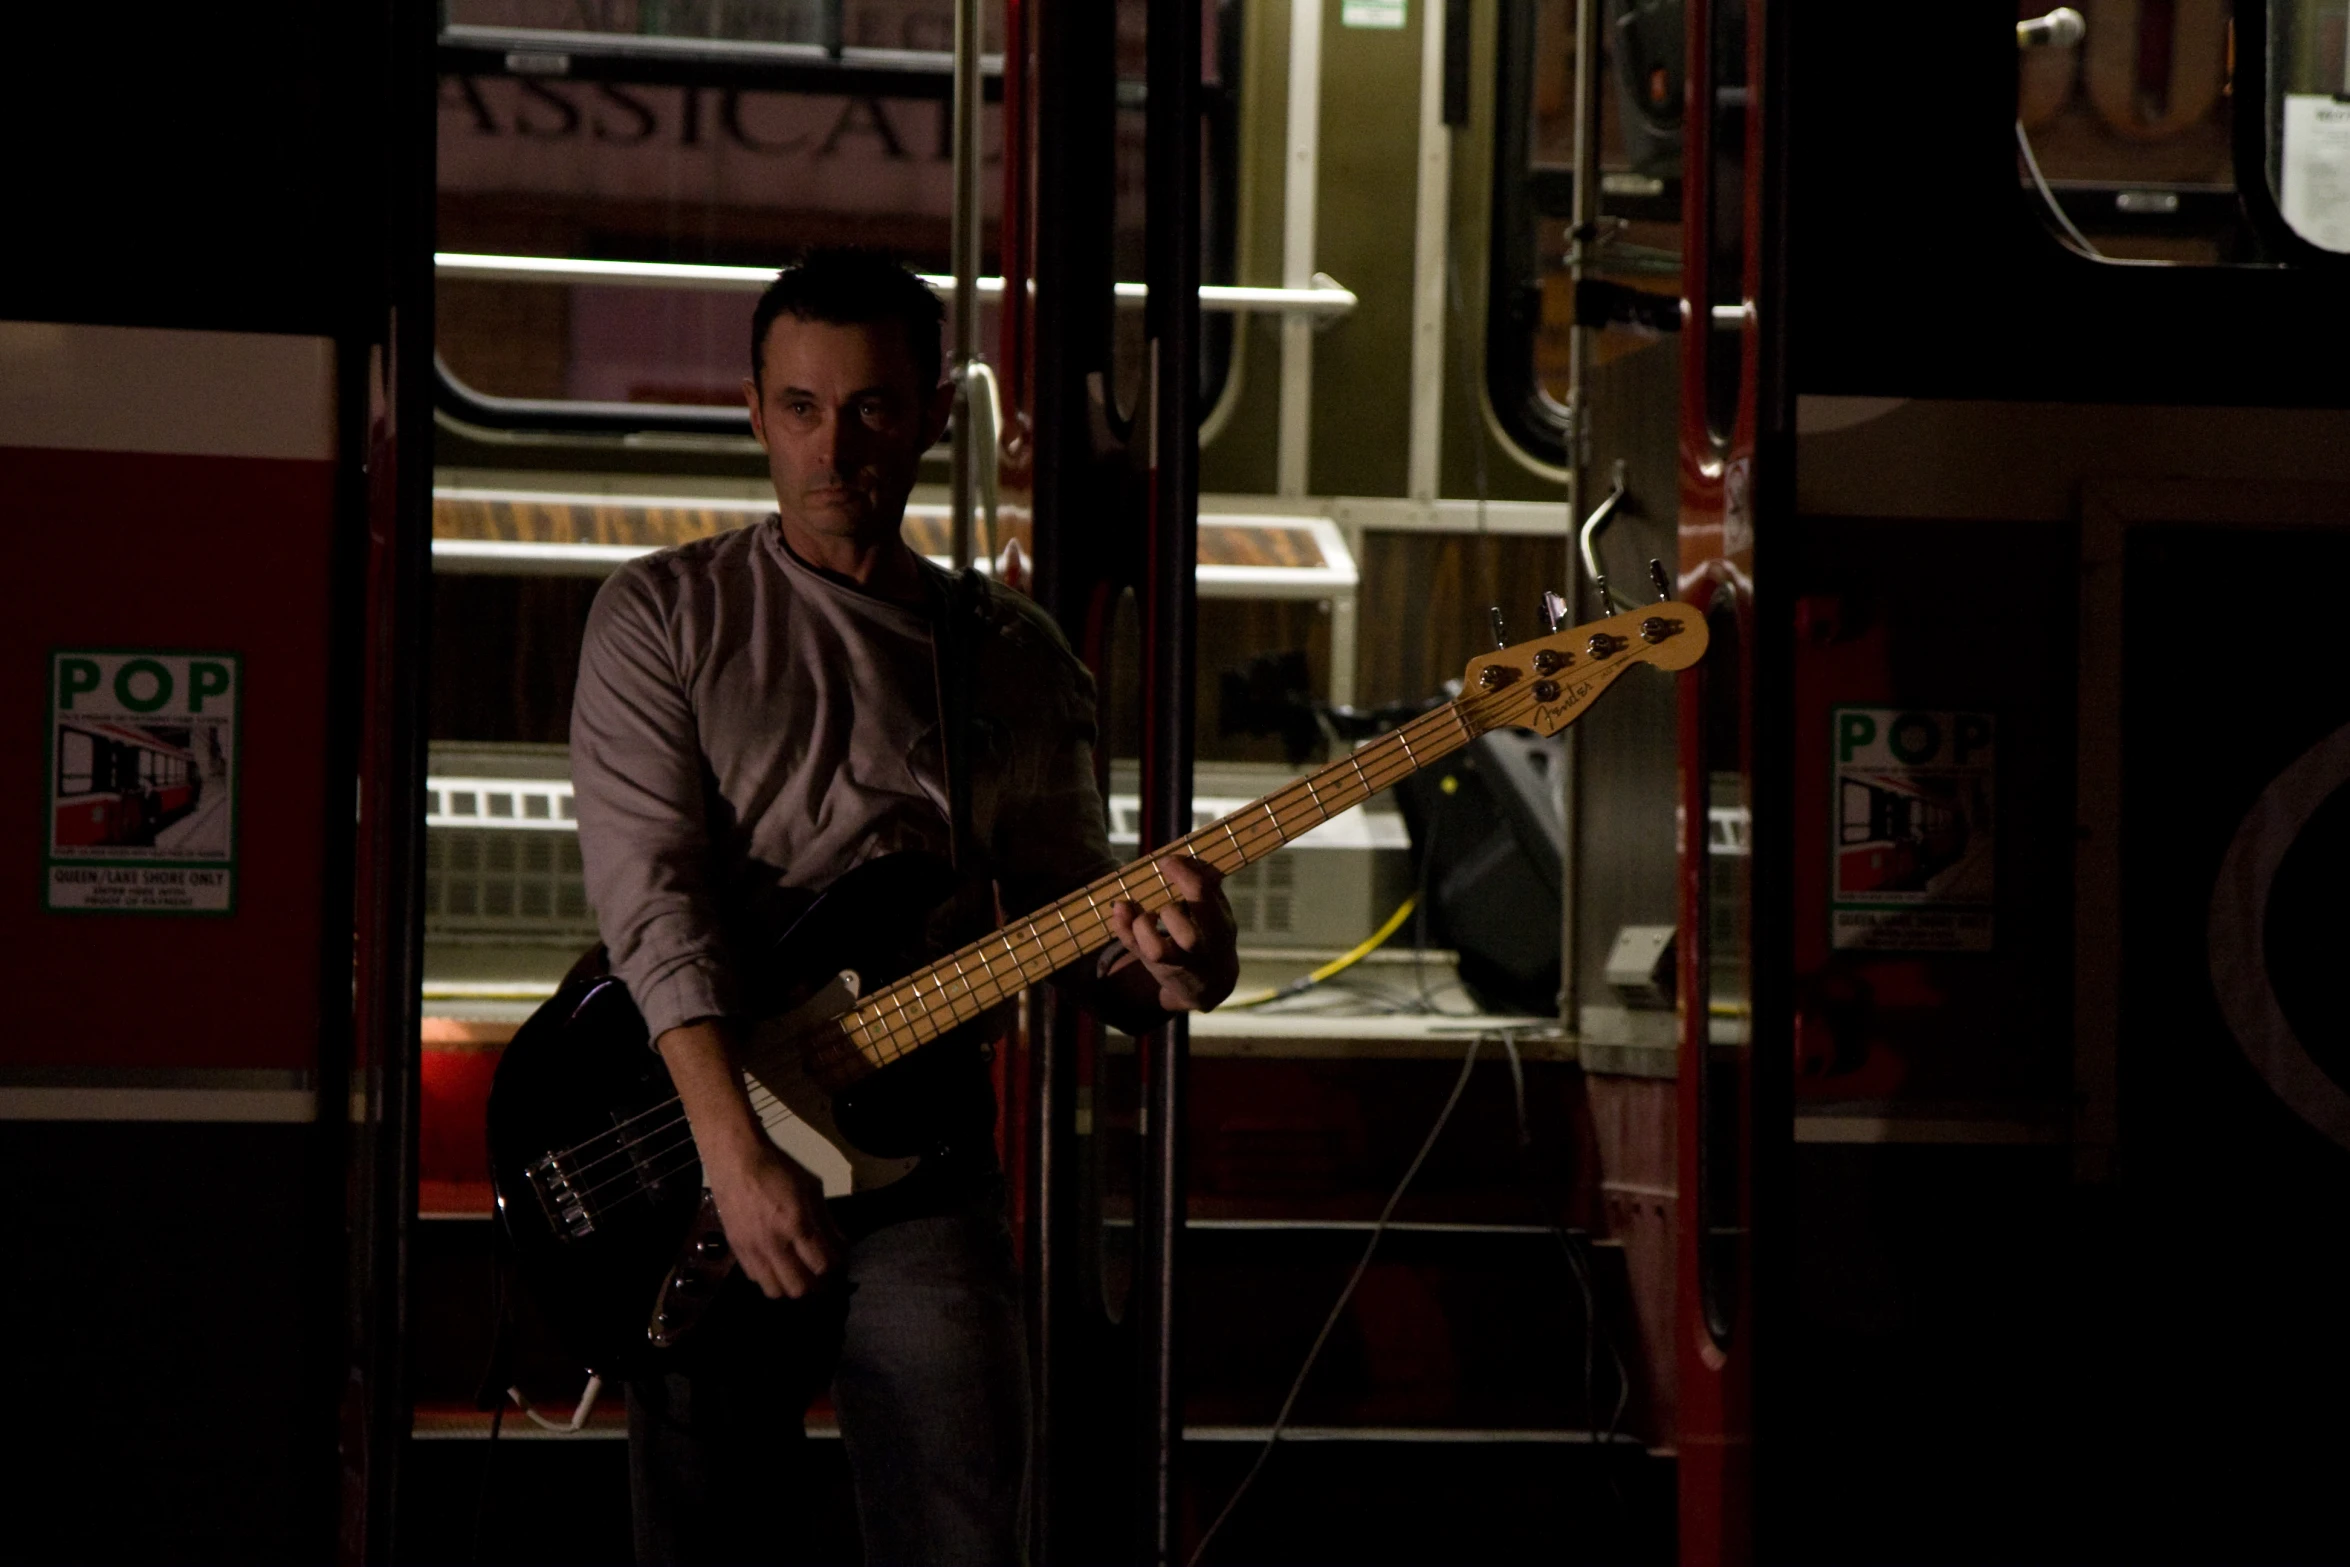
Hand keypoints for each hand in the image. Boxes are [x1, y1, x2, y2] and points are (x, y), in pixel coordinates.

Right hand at [702, 1139, 844, 1300]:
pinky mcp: (736, 1249)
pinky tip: (776, 1263)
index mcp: (796, 1224)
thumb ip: (826, 1221)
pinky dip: (770, 1277)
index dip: (835, 1267)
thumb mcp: (812, 1188)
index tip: (839, 1261)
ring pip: (775, 1290)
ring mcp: (752, 1249)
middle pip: (799, 1287)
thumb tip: (841, 1246)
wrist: (736, 1160)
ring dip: (791, 1285)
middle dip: (815, 1284)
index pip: (822, 1265)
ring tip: (798, 1272)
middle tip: (820, 1271)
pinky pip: (755, 1278)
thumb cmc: (780, 1169)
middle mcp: (774, 1243)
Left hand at [1107, 856, 1239, 1013]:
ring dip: (1142, 924)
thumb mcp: (1219, 912)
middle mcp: (1201, 949)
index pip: (1202, 897)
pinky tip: (1119, 910)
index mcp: (1220, 926)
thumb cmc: (1212, 935)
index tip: (1166, 861)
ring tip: (1145, 914)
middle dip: (1169, 911)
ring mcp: (1177, 963)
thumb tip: (1187, 857)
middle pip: (1187, 935)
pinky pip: (1134, 950)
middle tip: (1163, 901)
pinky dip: (1122, 929)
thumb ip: (1207, 885)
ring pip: (1156, 950)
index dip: (1181, 874)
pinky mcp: (1155, 968)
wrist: (1210, 983)